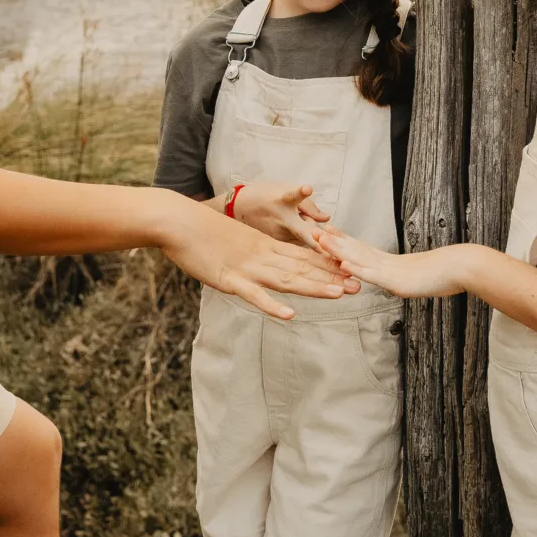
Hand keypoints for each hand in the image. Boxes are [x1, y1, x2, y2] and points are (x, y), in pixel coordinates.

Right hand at [159, 196, 359, 318]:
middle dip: (331, 277)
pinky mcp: (229, 279)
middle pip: (302, 268)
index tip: (350, 269)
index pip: (302, 255)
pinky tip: (289, 315)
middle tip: (359, 284)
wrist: (177, 222)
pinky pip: (254, 295)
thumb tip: (261, 259)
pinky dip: (272, 306)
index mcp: (263, 247)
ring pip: (286, 279)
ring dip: (313, 287)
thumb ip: (249, 251)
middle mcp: (261, 256)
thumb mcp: (233, 241)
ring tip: (339, 294)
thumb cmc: (200, 231)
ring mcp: (247, 268)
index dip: (327, 264)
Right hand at [233, 180, 329, 244]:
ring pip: (304, 239)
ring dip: (314, 238)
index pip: (291, 195)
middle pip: (303, 231)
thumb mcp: (285, 190)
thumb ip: (307, 204)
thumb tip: (327, 218)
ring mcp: (277, 235)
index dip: (300, 192)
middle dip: (318, 241)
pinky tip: (306, 239)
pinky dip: (304, 241)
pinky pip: (297, 244)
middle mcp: (280, 220)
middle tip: (331, 248)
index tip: (307, 189)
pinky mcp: (275, 246)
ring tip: (319, 236)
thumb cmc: (265, 195)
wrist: (237, 208)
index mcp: (281, 201)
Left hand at [317, 228, 467, 299]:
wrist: (462, 267)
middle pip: (355, 249)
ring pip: (360, 257)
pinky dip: (358, 269)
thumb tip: (399, 278)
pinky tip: (343, 264)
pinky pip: (374, 274)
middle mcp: (386, 262)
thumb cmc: (444, 273)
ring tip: (318, 240)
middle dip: (332, 241)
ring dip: (338, 249)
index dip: (342, 241)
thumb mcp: (417, 277)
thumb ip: (404, 276)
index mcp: (390, 262)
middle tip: (311, 230)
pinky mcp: (397, 280)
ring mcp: (390, 270)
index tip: (326, 232)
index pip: (361, 249)